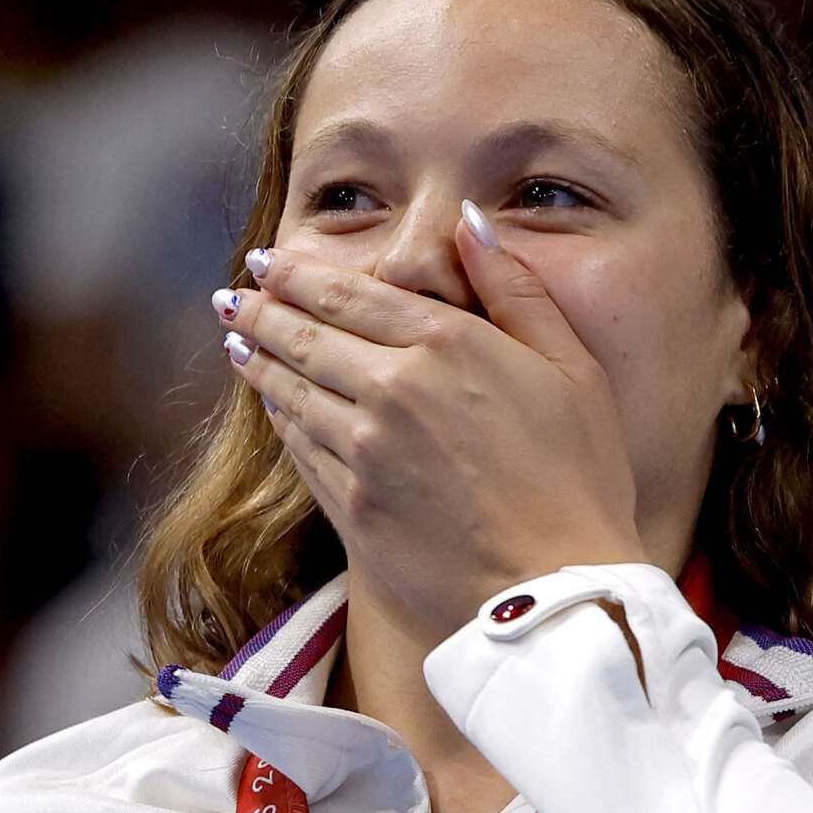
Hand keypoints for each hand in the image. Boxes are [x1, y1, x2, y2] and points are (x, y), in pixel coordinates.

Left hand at [219, 213, 645, 639]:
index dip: (297, 274)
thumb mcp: (571, 366)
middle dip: (261, 311)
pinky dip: (279, 420)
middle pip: (304, 337)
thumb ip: (514, 287)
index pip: (348, 293)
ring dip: (257, 362)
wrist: (553, 592)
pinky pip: (299, 449)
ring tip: (237, 343)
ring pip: (291, 393)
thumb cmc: (579, 477)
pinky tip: (273, 409)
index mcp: (444, 344)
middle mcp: (390, 390)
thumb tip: (468, 221)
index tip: (264, 261)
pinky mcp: (349, 506)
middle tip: (233, 297)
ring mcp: (361, 452)